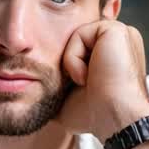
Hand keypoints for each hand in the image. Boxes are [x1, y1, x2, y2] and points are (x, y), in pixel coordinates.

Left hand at [57, 20, 148, 140]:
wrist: (115, 119)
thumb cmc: (95, 115)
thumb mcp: (68, 98)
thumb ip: (55, 83)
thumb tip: (28, 87)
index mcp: (115, 55)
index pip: (86, 43)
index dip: (71, 50)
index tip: (69, 67)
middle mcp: (120, 42)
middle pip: (78, 37)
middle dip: (67, 58)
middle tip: (78, 83)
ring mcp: (120, 33)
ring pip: (76, 35)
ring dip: (72, 62)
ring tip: (85, 82)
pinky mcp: (115, 29)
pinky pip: (78, 34)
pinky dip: (74, 57)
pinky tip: (86, 76)